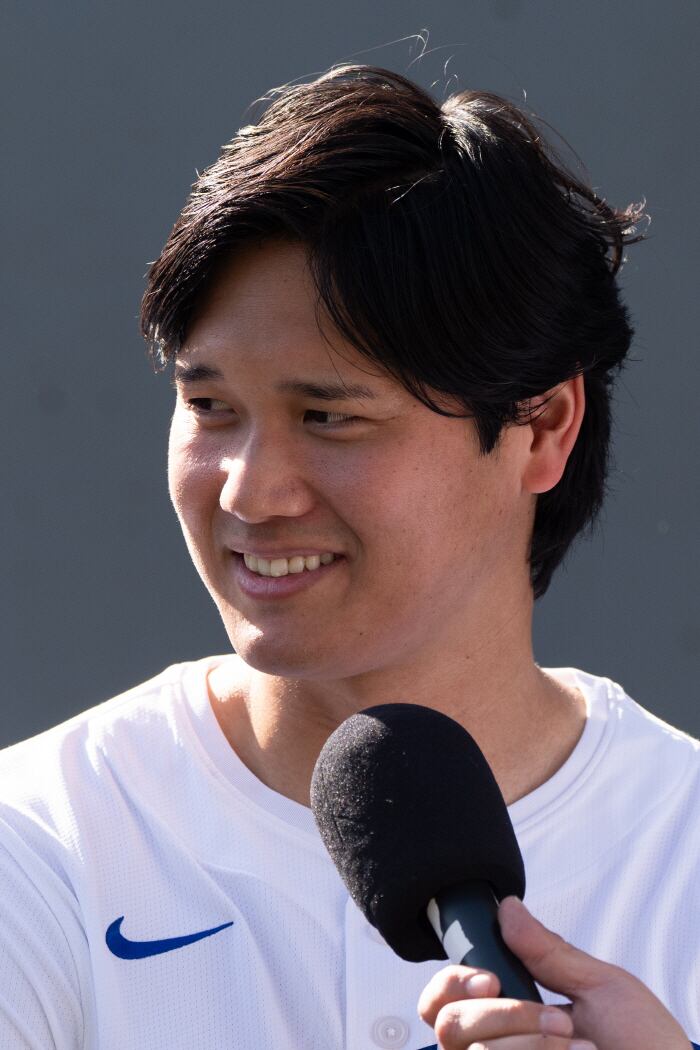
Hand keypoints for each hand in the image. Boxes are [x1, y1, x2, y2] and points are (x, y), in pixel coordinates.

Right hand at [418, 895, 690, 1049]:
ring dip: (530, 1040)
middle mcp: (500, 1047)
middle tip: (552, 1017)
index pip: (445, 998)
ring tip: (578, 1045)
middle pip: (448, 1023)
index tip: (492, 977)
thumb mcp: (603, 988)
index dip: (452, 981)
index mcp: (512, 1013)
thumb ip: (548, 951)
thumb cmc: (649, 1048)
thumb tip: (508, 908)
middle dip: (499, 1013)